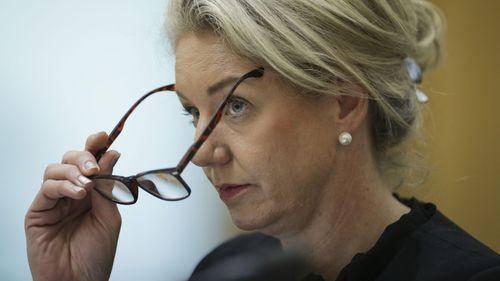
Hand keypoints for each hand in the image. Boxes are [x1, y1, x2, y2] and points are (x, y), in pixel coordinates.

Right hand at [25, 132, 121, 280]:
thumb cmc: (95, 256)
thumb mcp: (110, 218)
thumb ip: (108, 187)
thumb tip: (112, 155)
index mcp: (92, 194)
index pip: (90, 164)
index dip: (95, 146)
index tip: (103, 137)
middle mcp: (72, 195)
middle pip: (70, 161)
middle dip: (83, 157)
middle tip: (95, 166)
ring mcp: (53, 203)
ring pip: (55, 170)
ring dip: (73, 171)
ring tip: (87, 185)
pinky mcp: (38, 212)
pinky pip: (46, 189)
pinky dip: (62, 185)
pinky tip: (78, 193)